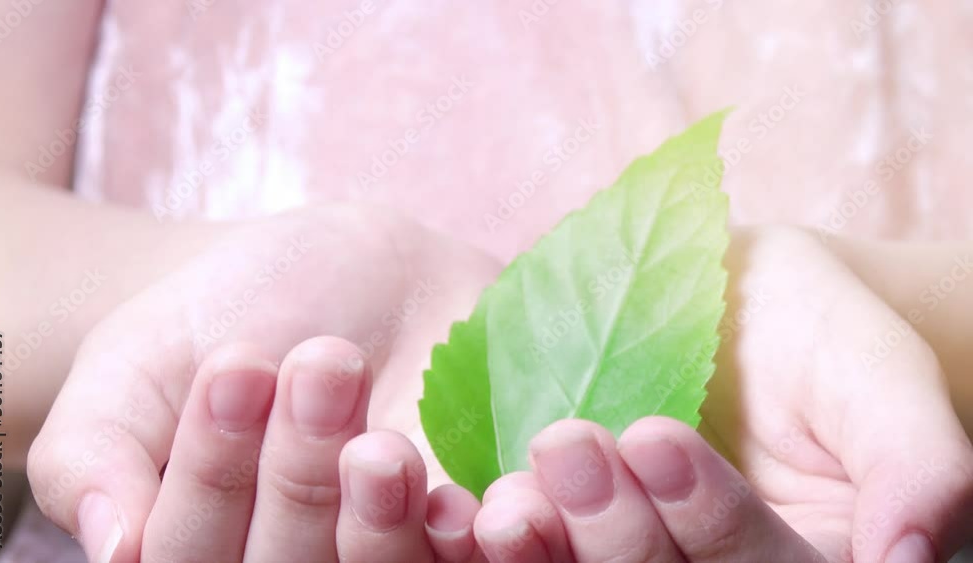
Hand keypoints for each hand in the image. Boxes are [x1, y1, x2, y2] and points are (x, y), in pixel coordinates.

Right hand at [27, 204, 498, 561]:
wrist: (350, 270)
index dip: (212, 474)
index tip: (236, 365)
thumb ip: (95, 454)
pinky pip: (484, 558)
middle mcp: (300, 562)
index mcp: (209, 549)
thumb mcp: (132, 366)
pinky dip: (493, 543)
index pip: (196, 556)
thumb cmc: (227, 318)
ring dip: (389, 524)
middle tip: (320, 364)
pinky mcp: (473, 523)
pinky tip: (488, 501)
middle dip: (299, 478)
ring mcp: (392, 549)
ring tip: (383, 448)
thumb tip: (115, 548)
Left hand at [468, 226, 972, 561]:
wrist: (730, 301)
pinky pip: (526, 552)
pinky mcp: (564, 531)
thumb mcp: (878, 373)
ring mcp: (630, 555)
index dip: (714, 520)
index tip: (657, 436)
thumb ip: (915, 459)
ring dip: (543, 549)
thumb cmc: (818, 333)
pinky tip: (460, 504)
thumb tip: (914, 557)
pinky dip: (492, 539)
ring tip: (510, 489)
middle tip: (568, 444)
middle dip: (616, 531)